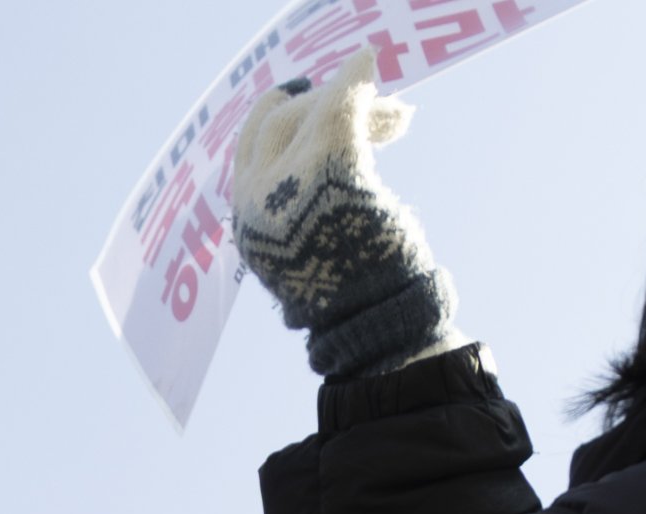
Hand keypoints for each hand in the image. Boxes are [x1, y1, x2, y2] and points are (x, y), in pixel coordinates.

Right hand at [228, 48, 459, 379]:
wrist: (375, 320)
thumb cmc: (359, 296)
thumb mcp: (316, 254)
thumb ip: (305, 216)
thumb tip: (324, 180)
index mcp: (249, 226)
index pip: (251, 150)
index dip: (278, 115)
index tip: (307, 94)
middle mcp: (255, 202)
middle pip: (278, 123)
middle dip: (321, 105)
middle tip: (370, 105)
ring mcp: (286, 183)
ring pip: (310, 114)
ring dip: (355, 103)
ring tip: (397, 116)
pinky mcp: (325, 166)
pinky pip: (338, 107)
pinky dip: (355, 81)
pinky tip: (368, 62)